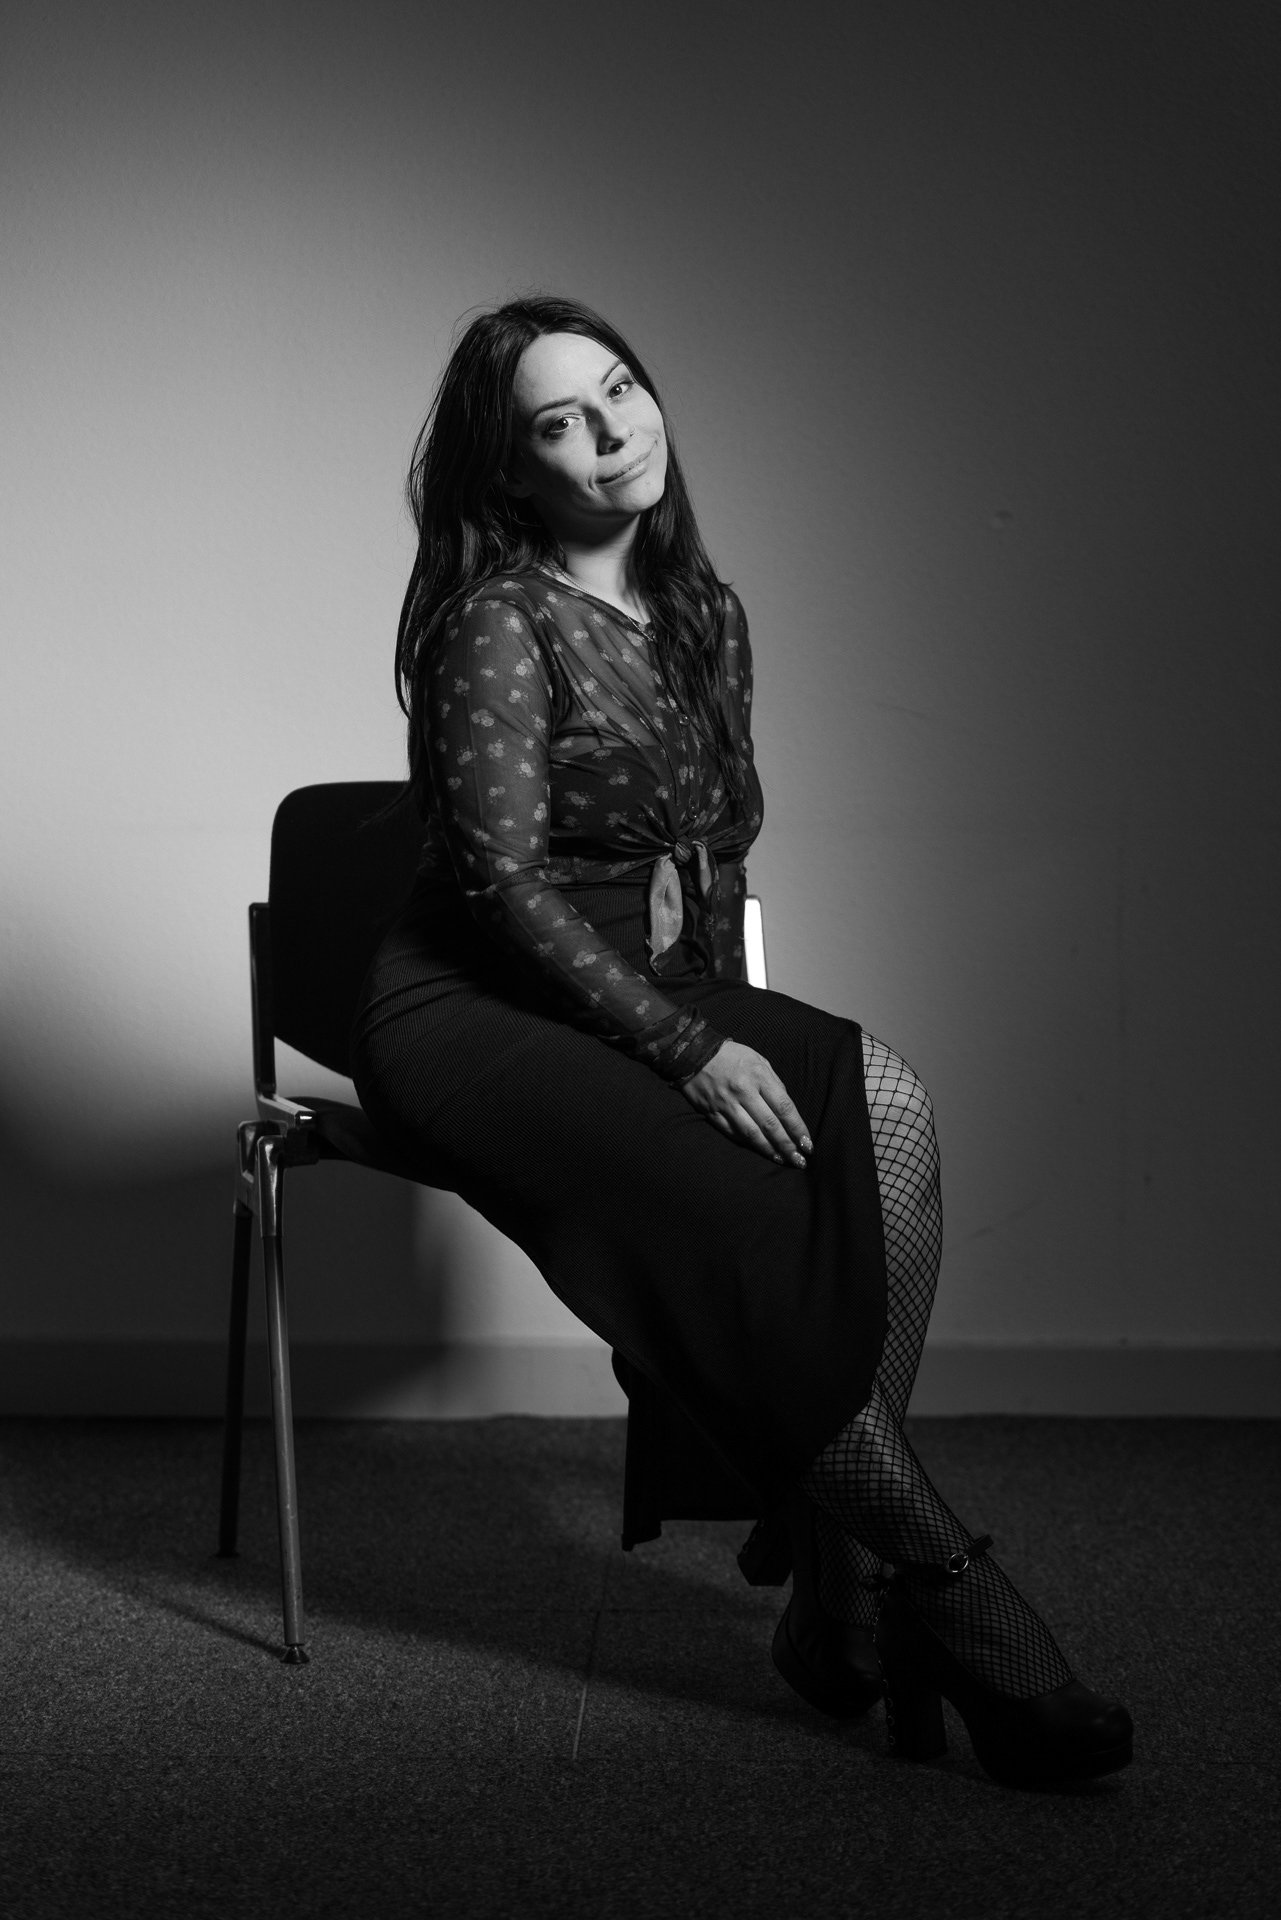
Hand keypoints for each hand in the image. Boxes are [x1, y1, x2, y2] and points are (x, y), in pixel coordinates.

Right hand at [679, 1039, 812, 1166]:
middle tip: (800, 1161)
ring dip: (770, 1151)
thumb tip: (786, 1110)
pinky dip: (748, 1144)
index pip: (784, 1108)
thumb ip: (775, 1083)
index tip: (808, 1144)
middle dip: (788, 1146)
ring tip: (783, 1160)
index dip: (798, 1129)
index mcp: (759, 1076)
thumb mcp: (758, 1060)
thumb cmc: (732, 1056)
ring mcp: (726, 1104)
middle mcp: (743, 1091)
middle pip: (770, 1125)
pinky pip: (733, 1133)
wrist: (693, 1053)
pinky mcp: (712, 1113)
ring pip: (752, 1134)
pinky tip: (760, 1151)